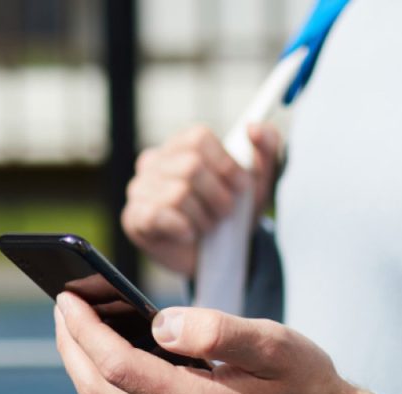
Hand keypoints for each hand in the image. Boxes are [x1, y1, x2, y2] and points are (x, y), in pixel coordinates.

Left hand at [53, 292, 375, 393]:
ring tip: (75, 327)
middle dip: (71, 348)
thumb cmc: (308, 385)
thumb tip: (161, 324)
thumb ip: (218, 332)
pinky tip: (107, 357)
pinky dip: (104, 387)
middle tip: (61, 306)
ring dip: (82, 370)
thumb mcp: (276, 346)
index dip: (85, 330)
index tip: (68, 297)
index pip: (118, 368)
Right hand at [121, 123, 281, 277]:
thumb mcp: (259, 183)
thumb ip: (267, 148)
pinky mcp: (134, 218)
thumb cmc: (235, 213)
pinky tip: (189, 234)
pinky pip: (157, 215)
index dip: (226, 165)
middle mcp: (155, 161)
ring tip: (207, 226)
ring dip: (204, 217)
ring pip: (178, 194)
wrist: (220, 258)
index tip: (241, 187)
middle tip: (224, 213)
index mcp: (182, 145)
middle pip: (191, 166)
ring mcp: (140, 189)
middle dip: (218, 196)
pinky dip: (183, 228)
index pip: (198, 138)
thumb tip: (254, 127)